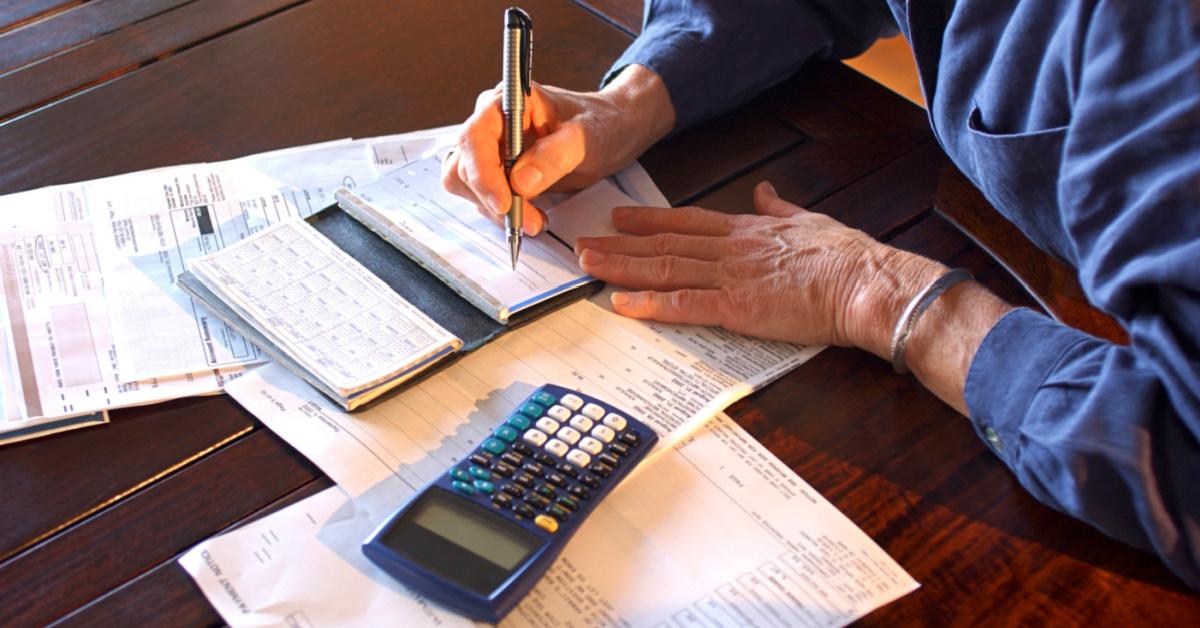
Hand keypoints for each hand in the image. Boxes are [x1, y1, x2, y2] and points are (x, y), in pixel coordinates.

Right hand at [442, 65, 673, 234]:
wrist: (610, 133)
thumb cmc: (599, 124)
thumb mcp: (586, 137)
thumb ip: (555, 156)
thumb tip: (521, 182)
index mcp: (507, 103)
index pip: (474, 139)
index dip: (482, 174)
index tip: (504, 203)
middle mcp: (490, 124)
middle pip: (463, 167)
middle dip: (492, 200)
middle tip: (529, 221)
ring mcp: (491, 149)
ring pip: (468, 188)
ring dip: (497, 211)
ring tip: (536, 219)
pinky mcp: (497, 172)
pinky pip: (484, 198)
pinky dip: (503, 214)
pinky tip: (532, 215)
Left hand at [575, 182, 946, 354]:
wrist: (866, 283)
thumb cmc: (847, 258)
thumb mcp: (810, 220)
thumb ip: (780, 208)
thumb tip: (766, 191)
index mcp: (747, 231)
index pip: (687, 222)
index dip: (649, 220)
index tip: (620, 217)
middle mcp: (731, 249)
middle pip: (664, 244)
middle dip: (620, 245)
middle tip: (583, 244)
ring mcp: (731, 277)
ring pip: (665, 269)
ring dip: (622, 268)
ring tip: (588, 266)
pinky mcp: (738, 308)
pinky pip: (684, 304)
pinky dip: (650, 304)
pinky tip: (622, 303)